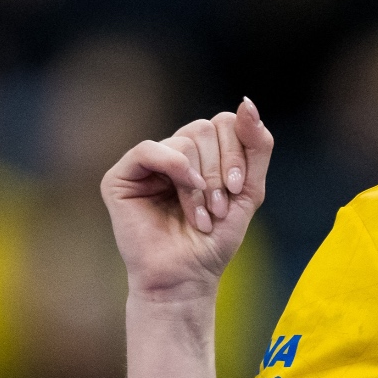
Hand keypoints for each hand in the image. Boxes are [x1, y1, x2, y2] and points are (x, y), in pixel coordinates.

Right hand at [102, 97, 274, 299]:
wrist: (187, 275)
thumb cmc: (215, 239)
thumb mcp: (250, 189)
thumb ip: (256, 145)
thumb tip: (246, 102)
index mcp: (202, 153)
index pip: (225, 123)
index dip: (237, 152)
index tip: (238, 190)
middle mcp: (173, 152)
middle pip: (205, 128)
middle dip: (220, 170)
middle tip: (218, 208)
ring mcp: (147, 163)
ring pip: (184, 141)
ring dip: (201, 182)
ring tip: (201, 215)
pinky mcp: (121, 176)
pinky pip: (150, 149)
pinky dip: (175, 168)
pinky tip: (185, 190)